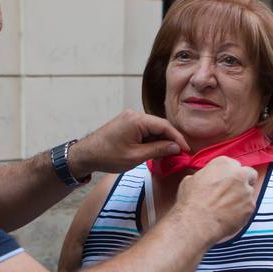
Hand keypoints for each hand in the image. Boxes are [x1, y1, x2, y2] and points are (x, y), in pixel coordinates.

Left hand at [67, 111, 190, 178]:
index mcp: (137, 120)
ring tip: (168, 155)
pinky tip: (155, 151)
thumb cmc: (108, 156)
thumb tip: (176, 148)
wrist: (86, 155)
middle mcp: (134, 115)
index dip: (177, 138)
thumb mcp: (135, 156)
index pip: (164, 126)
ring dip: (161, 141)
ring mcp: (130, 118)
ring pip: (153, 129)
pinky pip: (144, 130)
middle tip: (180, 154)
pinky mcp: (126, 124)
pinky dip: (151, 140)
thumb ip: (158, 150)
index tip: (186, 150)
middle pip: (159, 126)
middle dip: (170, 140)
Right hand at [173, 157, 258, 243]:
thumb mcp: (191, 180)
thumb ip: (204, 176)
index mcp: (223, 164)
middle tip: (233, 190)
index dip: (229, 174)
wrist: (197, 222)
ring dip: (242, 197)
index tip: (224, 181)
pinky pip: (249, 207)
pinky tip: (230, 216)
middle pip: (249, 173)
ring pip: (249, 192)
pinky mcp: (250, 206)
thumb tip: (204, 180)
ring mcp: (246, 191)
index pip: (233, 165)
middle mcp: (238, 174)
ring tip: (228, 207)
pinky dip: (242, 211)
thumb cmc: (191, 201)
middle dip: (244, 180)